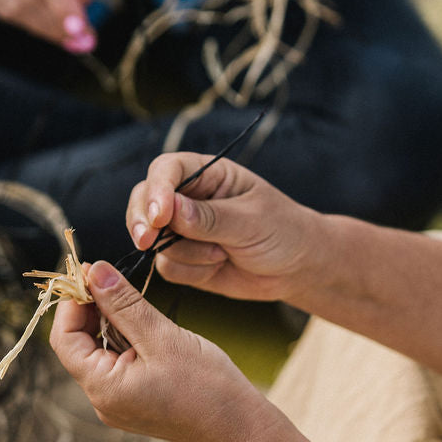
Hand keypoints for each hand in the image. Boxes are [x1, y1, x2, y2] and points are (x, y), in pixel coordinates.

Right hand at [0, 0, 94, 51]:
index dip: (62, 4)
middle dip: (57, 24)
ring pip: (12, 8)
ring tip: (66, 34)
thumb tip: (80, 3)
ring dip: (43, 28)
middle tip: (83, 40)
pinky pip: (0, 9)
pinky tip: (42, 19)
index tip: (82, 31)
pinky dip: (26, 21)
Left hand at [50, 261, 266, 441]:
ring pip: (100, 351)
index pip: (64, 339)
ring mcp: (119, 403)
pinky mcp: (135, 401)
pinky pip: (118, 363)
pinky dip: (126, 339)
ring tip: (136, 301)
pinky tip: (146, 324)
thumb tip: (95, 271)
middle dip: (92, 309)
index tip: (91, 274)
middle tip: (112, 279)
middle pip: (79, 345)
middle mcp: (103, 400)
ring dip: (112, 322)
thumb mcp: (163, 335)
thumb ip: (124, 303)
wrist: (241, 427)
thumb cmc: (208, 385)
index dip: (72, 303)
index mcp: (103, 388)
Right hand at [125, 153, 321, 301]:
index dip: (157, 190)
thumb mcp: (251, 221)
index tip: (159, 215)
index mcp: (207, 173)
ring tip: (223, 253)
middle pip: (144, 200)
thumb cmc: (283, 231)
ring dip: (185, 253)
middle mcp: (188, 197)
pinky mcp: (183, 259)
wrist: (297, 268)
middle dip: (144, 221)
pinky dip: (191, 271)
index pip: (167, 170)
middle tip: (147, 240)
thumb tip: (170, 210)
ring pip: (154, 240)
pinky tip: (218, 266)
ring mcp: (182, 229)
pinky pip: (167, 267)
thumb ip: (210, 217)